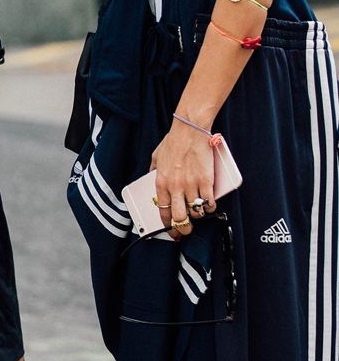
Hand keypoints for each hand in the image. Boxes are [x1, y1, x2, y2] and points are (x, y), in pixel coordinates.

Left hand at [150, 121, 217, 239]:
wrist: (190, 130)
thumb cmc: (174, 141)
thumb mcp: (156, 156)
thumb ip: (153, 169)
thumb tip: (150, 175)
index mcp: (161, 182)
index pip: (163, 211)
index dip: (167, 225)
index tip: (171, 231)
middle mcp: (175, 187)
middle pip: (179, 217)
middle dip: (183, 228)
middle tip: (186, 230)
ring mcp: (191, 185)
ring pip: (195, 212)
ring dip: (198, 215)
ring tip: (199, 212)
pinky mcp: (206, 181)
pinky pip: (209, 201)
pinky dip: (210, 207)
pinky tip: (210, 205)